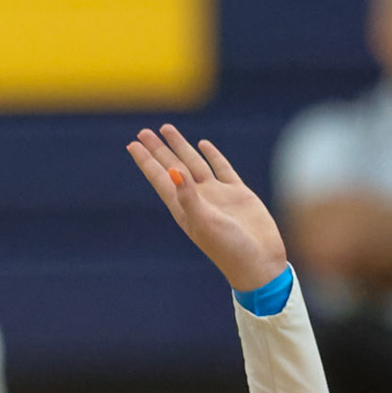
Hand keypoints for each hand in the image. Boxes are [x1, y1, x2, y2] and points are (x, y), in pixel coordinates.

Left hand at [128, 125, 287, 292]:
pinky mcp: (237, 193)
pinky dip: (212, 156)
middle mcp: (197, 199)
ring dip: (180, 147)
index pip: (160, 178)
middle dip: (158, 150)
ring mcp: (217, 195)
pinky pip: (221, 168)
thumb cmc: (228, 248)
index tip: (132, 144)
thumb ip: (187, 196)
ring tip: (167, 130)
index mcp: (184, 208)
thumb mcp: (204, 221)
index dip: (146, 162)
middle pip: (173, 167)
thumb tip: (172, 170)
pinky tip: (202, 145)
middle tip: (143, 132)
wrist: (259, 262)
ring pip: (194, 163)